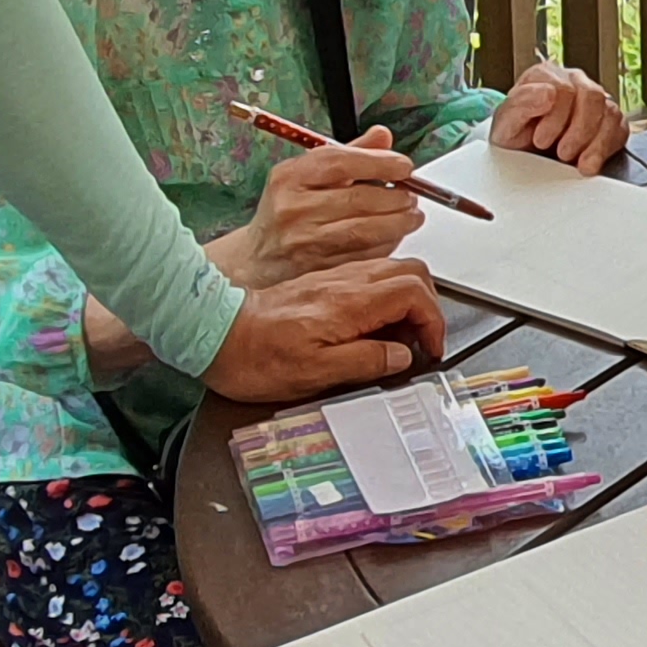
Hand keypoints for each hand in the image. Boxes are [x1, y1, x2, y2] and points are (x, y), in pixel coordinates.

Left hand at [204, 252, 448, 401]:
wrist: (213, 334)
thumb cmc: (254, 358)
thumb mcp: (314, 374)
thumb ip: (365, 361)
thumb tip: (400, 357)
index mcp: (348, 303)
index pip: (414, 294)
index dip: (433, 321)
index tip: (430, 348)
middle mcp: (343, 283)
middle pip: (410, 273)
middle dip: (429, 305)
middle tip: (423, 340)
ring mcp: (332, 280)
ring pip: (391, 271)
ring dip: (408, 299)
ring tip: (401, 336)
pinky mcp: (320, 285)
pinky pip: (368, 278)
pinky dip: (385, 297)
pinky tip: (373, 324)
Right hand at [213, 126, 423, 285]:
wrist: (257, 257)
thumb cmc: (286, 211)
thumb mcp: (307, 175)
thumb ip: (348, 154)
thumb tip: (383, 136)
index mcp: (289, 177)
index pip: (340, 162)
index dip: (379, 162)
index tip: (403, 166)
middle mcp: (293, 208)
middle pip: (358, 199)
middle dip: (395, 198)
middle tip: (412, 196)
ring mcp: (304, 241)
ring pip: (364, 230)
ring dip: (397, 223)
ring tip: (411, 216)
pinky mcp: (317, 268)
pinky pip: (362, 255)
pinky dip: (385, 246)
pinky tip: (393, 237)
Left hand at [489, 62, 627, 171]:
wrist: (521, 152)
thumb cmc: (514, 133)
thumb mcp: (505, 122)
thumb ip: (521, 103)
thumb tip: (547, 93)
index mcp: (546, 76)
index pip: (564, 88)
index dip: (555, 119)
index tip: (541, 140)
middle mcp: (574, 82)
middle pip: (592, 96)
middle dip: (578, 131)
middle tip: (562, 152)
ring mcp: (594, 99)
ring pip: (610, 112)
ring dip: (594, 142)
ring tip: (575, 160)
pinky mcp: (609, 119)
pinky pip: (620, 128)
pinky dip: (606, 149)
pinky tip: (589, 161)